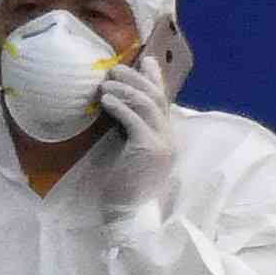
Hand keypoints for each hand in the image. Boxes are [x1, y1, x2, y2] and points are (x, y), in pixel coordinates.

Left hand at [87, 59, 182, 209]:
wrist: (129, 215)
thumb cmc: (125, 186)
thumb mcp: (131, 152)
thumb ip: (132, 130)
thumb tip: (121, 106)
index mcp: (168, 138)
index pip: (164, 101)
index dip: (155, 79)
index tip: (145, 60)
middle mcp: (170, 138)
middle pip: (157, 97)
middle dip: (136, 79)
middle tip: (115, 68)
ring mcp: (162, 143)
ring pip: (147, 104)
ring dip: (125, 90)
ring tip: (105, 84)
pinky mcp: (148, 149)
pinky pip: (135, 120)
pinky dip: (121, 107)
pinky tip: (106, 101)